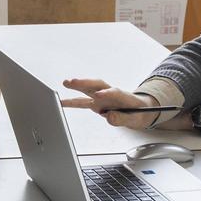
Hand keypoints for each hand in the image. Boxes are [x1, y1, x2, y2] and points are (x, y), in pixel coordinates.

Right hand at [60, 78, 178, 129]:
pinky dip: (72, 101)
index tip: (99, 95)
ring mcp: (101, 97)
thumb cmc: (139, 113)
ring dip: (78, 86)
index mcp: (123, 97)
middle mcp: (110, 94)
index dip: (107, 94)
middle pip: (97, 85)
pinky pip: (83, 101)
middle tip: (74, 81)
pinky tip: (61, 102)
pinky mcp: (96, 103)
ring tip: (66, 83)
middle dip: (86, 82)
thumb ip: (122, 118)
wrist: (140, 110)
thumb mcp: (136, 119)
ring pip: (88, 89)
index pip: (114, 93)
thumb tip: (109, 117)